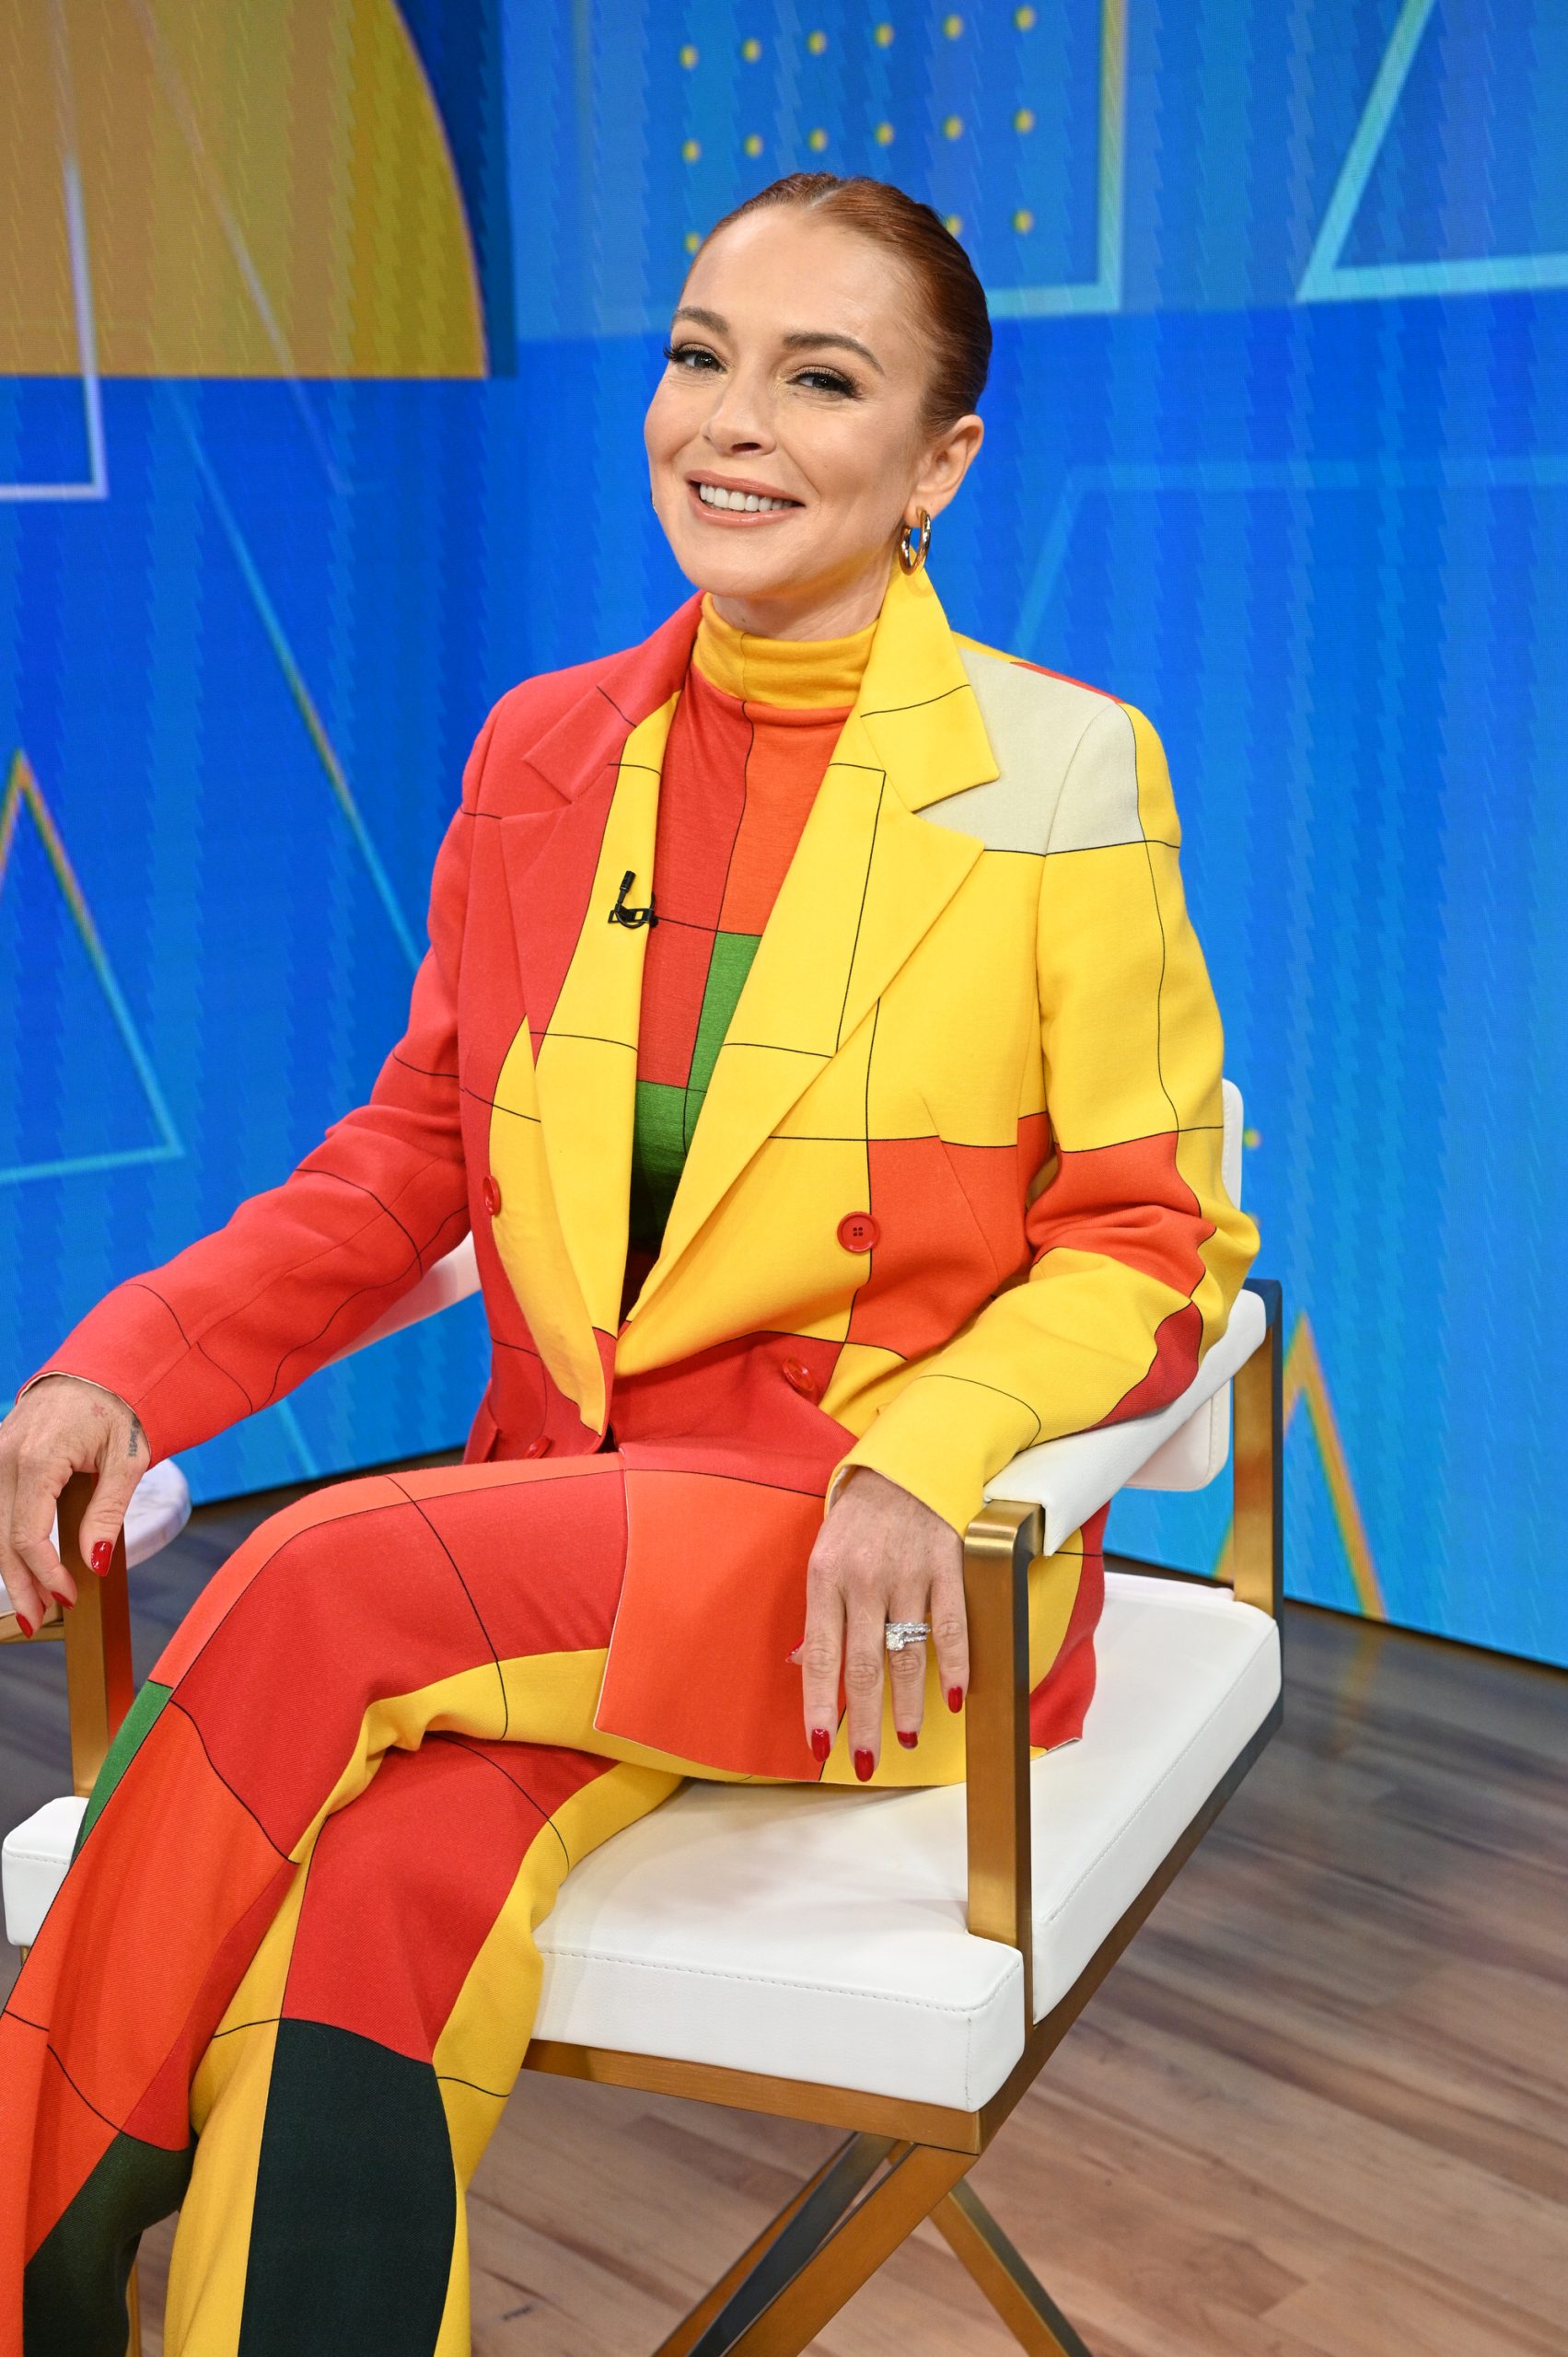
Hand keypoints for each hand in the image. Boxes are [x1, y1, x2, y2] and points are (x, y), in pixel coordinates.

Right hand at [0, 1375, 145, 1634]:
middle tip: (38, 1622)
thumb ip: (108, 1512)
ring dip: (9, 1569)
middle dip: (20, 1585)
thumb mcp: (128, 1459)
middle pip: (2, 1538)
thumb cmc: (118, 1410)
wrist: (95, 1372)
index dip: (46, 1574)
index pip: (29, 1535)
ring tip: (32, 1606)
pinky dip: (6, 1542)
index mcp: (39, 1458)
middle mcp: (6, 1458)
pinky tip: (20, 1569)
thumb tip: (93, 1563)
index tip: (69, 1597)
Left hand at [788, 1464, 967, 1777]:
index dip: (819, 1703)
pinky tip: (954, 1698)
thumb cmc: (857, 1521)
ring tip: (907, 1740)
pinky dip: (955, 1666)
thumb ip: (824, 1612)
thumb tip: (813, 1670)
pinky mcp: (946, 1567)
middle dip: (864, 1721)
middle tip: (865, 1762)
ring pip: (907, 1654)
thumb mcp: (824, 1558)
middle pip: (864, 1665)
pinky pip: (952, 1627)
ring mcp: (908, 1574)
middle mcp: (864, 1580)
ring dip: (908, 1704)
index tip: (819, 1744)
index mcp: (825, 1579)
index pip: (819, 1655)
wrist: (903, 1467)